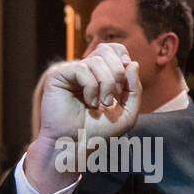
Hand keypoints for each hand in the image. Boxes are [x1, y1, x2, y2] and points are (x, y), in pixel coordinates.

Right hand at [25, 43, 142, 193]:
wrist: (77, 144)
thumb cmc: (100, 131)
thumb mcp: (128, 112)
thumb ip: (134, 89)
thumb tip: (133, 63)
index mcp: (100, 74)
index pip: (114, 49)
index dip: (123, 58)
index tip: (125, 81)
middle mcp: (85, 69)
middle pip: (107, 50)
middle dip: (117, 74)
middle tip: (113, 98)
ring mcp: (71, 71)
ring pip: (97, 61)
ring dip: (106, 85)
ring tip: (102, 104)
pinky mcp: (58, 75)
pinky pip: (82, 69)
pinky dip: (91, 88)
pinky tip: (88, 102)